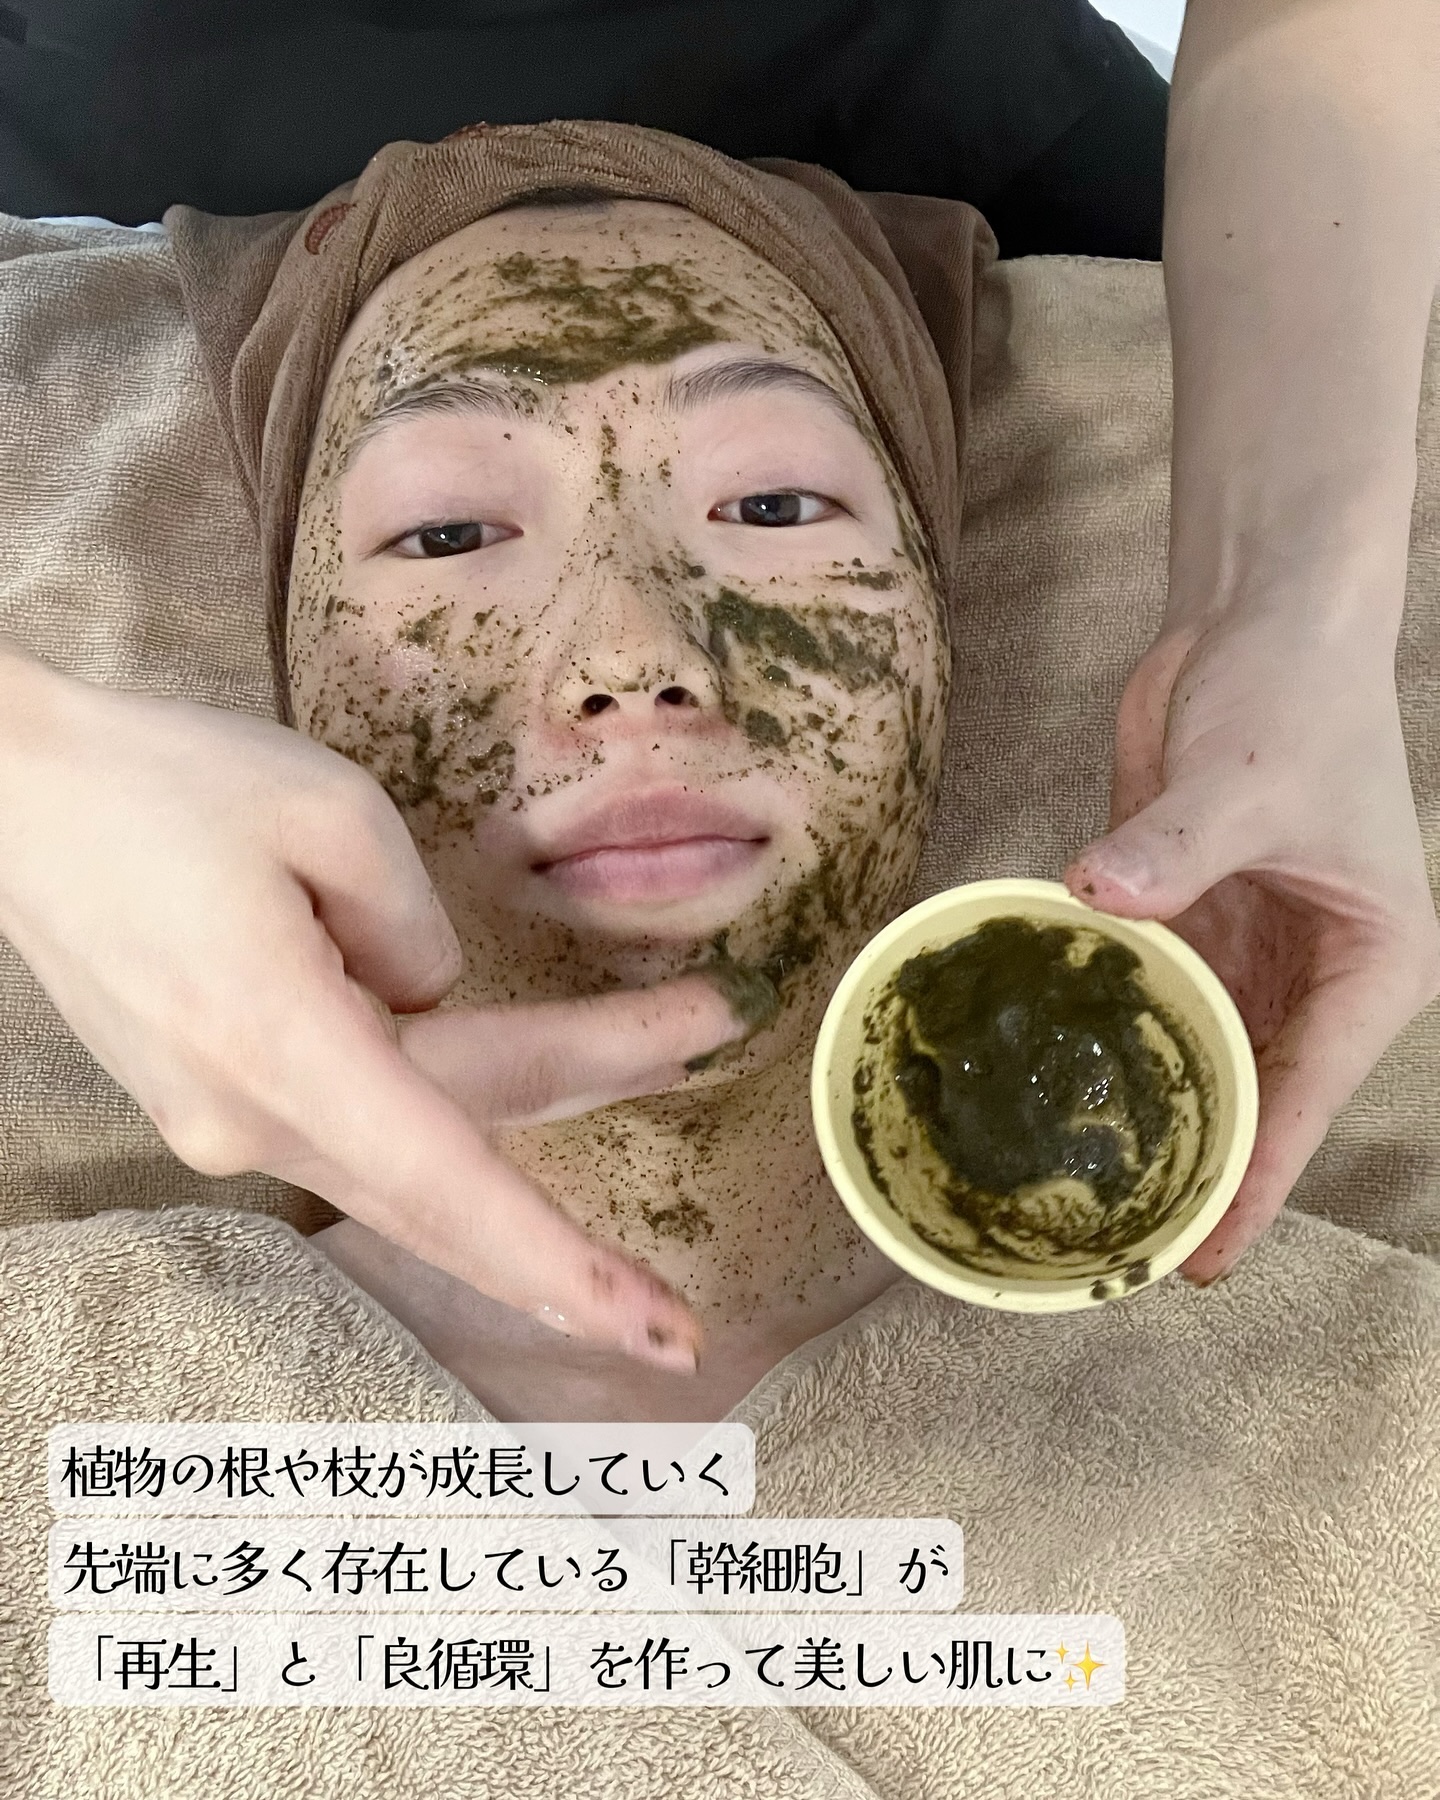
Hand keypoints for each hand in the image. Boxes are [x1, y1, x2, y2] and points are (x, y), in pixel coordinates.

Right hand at [0, 646, 744, 1367]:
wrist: (10, 801)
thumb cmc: (162, 785)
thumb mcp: (328, 812)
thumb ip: (419, 928)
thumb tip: (436, 999)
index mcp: (280, 1045)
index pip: (451, 1180)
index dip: (561, 1263)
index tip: (658, 1326)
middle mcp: (252, 1118)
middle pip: (462, 1157)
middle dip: (589, 1145)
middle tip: (701, 1110)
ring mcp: (226, 1124)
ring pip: (419, 1140)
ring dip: (538, 1087)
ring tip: (664, 1030)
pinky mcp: (217, 1101)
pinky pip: (363, 1117)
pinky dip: (449, 1094)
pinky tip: (521, 1049)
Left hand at [1063, 608, 1439, 1280]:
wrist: (1259, 623)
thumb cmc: (1296, 697)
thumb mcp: (1247, 779)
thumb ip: (1177, 845)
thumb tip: (1102, 890)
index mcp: (1373, 965)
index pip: (1308, 1097)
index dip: (1255, 1182)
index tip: (1200, 1259)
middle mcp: (1317, 976)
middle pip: (1254, 1096)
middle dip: (1198, 1168)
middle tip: (1121, 1251)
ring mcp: (1250, 954)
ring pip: (1201, 1058)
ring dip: (1152, 1114)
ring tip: (1084, 1196)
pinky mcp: (1190, 922)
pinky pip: (1151, 999)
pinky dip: (1113, 1041)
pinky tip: (1059, 1091)